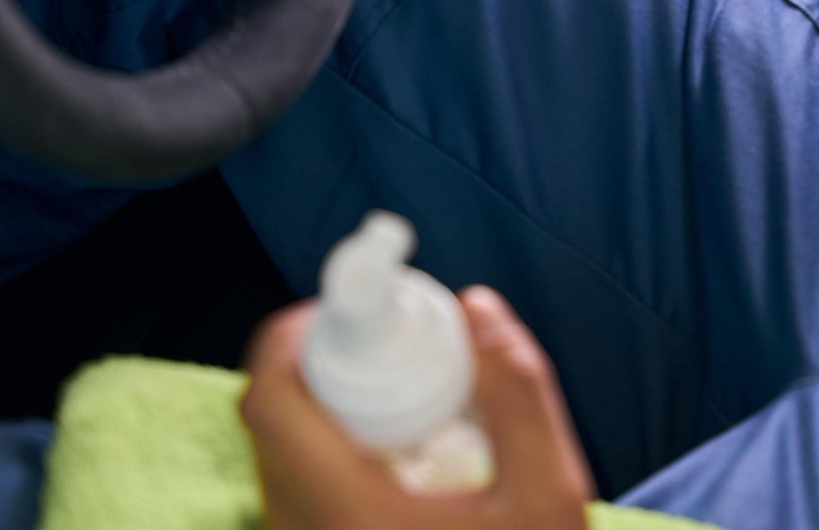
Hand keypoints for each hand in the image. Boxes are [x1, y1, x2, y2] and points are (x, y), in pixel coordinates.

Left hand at [240, 286, 595, 529]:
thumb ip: (519, 394)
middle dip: (320, 364)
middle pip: (271, 422)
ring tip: (398, 397)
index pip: (269, 400)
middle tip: (386, 345)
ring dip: (323, 411)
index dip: (293, 335)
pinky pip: (296, 494)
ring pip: (279, 460)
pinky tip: (397, 458)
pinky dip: (329, 454)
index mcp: (344, 512)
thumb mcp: (550, 498)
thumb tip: (477, 309)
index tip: (351, 309)